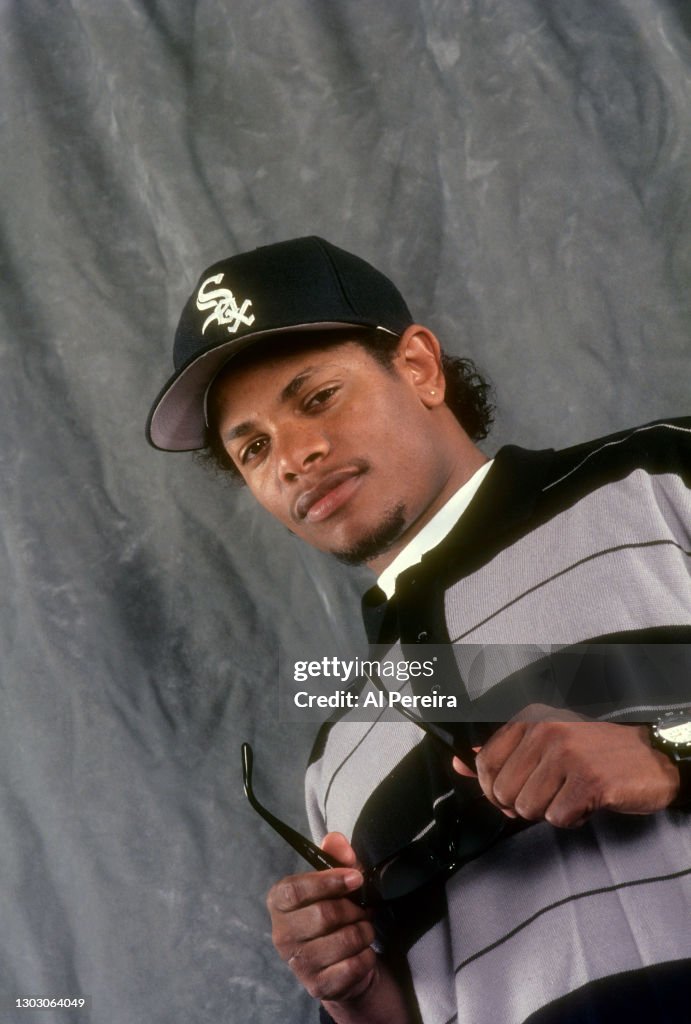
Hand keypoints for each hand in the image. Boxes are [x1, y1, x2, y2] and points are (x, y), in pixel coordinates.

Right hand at [267, 833, 415, 1022]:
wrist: (340, 963)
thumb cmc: (334, 912)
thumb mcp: (336, 880)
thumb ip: (335, 856)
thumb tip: (336, 839)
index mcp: (279, 903)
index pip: (295, 890)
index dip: (328, 882)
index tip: (355, 878)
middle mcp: (281, 934)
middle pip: (323, 915)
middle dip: (353, 910)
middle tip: (363, 910)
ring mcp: (298, 964)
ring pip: (342, 941)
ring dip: (363, 932)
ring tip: (364, 928)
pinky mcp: (317, 986)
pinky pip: (352, 967)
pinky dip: (366, 956)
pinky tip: (363, 952)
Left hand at [452, 705, 679, 827]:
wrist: (653, 757)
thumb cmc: (597, 751)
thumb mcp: (547, 740)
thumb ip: (503, 751)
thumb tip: (459, 764)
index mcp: (531, 718)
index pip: (485, 763)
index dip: (493, 789)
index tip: (507, 794)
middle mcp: (546, 730)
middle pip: (503, 791)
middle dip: (523, 803)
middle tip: (550, 794)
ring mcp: (567, 755)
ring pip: (527, 807)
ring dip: (550, 810)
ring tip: (572, 792)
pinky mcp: (587, 782)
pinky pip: (557, 818)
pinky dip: (573, 818)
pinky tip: (588, 801)